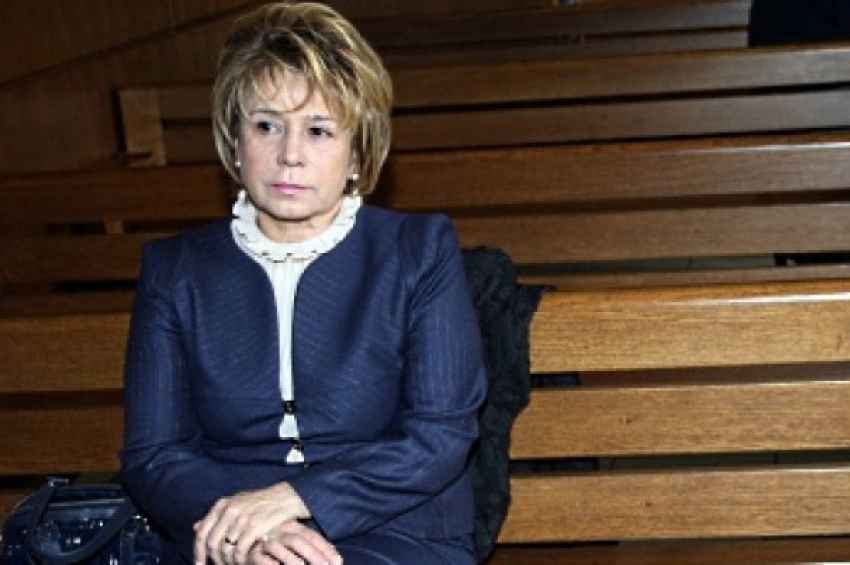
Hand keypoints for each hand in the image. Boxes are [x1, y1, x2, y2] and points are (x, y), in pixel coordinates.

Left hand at [194, 483, 310, 564]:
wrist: (284, 498)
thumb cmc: (259, 503)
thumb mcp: (235, 503)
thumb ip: (217, 516)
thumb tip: (195, 527)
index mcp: (221, 505)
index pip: (202, 532)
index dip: (198, 552)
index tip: (199, 564)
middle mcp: (229, 510)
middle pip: (212, 543)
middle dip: (214, 559)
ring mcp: (242, 518)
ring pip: (226, 549)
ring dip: (228, 561)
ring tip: (233, 564)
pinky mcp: (255, 526)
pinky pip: (240, 550)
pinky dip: (240, 560)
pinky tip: (244, 561)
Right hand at [248, 520, 341, 564]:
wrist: (243, 537)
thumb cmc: (274, 542)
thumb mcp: (293, 539)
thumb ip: (312, 546)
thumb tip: (336, 556)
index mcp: (292, 527)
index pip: (312, 536)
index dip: (325, 549)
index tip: (337, 562)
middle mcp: (280, 531)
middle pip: (299, 540)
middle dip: (314, 555)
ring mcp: (266, 540)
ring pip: (282, 547)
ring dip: (294, 560)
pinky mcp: (252, 552)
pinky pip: (262, 558)